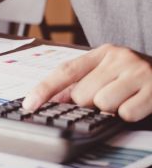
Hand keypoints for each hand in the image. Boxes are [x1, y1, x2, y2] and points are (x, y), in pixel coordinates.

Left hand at [23, 44, 151, 121]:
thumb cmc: (138, 77)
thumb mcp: (110, 72)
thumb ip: (83, 82)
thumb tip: (53, 100)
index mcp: (103, 52)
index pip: (65, 71)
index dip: (45, 89)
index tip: (29, 105)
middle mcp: (119, 57)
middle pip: (82, 94)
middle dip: (90, 104)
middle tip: (108, 98)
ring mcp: (137, 71)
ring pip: (102, 104)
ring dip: (111, 110)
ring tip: (125, 100)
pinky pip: (126, 113)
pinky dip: (130, 115)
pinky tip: (139, 104)